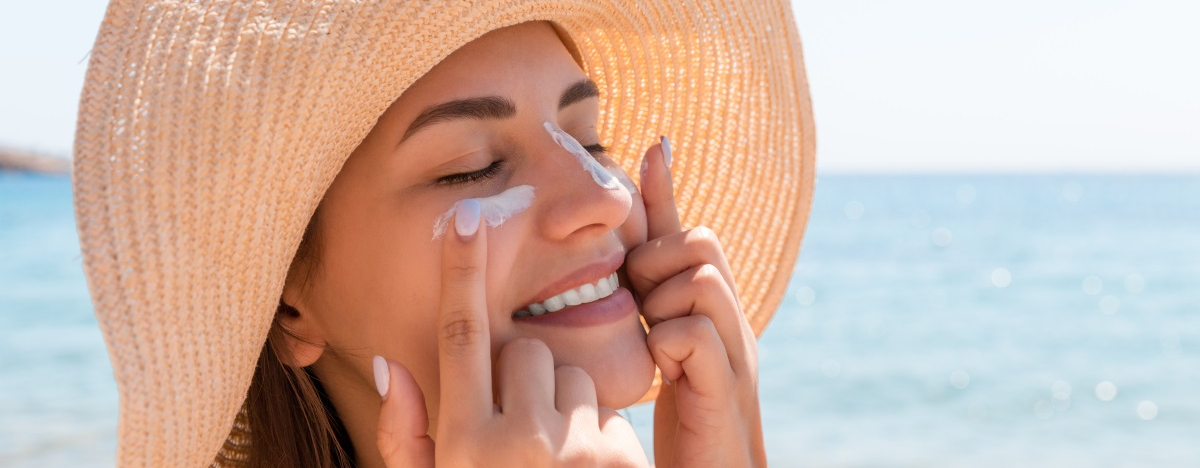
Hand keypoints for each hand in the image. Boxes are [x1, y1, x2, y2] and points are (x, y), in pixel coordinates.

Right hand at [371, 198, 649, 467]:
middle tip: (521, 435)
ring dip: (562, 406)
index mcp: (462, 443)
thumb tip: (391, 363)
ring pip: (570, 377)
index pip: (459, 335)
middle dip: (523, 378)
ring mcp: (573, 450)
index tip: (464, 218)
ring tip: (552, 462)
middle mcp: (516, 441)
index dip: (460, 271)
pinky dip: (595, 434)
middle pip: (525, 353)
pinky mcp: (618, 457)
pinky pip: (606, 411)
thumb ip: (406, 436)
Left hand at [627, 138, 767, 467]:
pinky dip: (669, 343)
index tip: (650, 145)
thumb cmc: (681, 414)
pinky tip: (663, 368)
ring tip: (653, 335)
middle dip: (658, 261)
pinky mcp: (726, 385)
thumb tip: (622, 251)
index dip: (664, 191)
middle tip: (643, 304)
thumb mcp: (655, 345)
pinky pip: (694, 331)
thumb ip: (643, 299)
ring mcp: (735, 349)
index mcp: (709, 306)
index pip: (686, 232)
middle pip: (699, 242)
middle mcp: (729, 318)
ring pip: (699, 280)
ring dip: (663, 301)